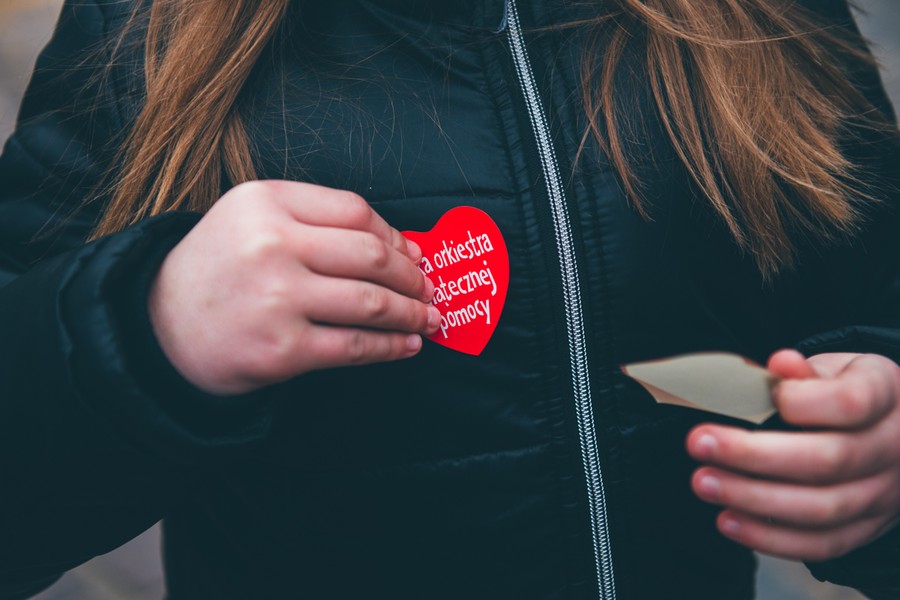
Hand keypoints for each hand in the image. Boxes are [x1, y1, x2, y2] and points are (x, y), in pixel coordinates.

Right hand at [149, 180, 439, 394]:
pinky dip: (390, 347)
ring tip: (429, 319)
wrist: (157, 328)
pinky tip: (407, 345)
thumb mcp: (249, 219)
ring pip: (371, 301)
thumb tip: (401, 247)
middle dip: (413, 276)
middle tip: (430, 289)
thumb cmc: (215, 270)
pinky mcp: (282, 349)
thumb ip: (315, 220)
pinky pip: (354, 345)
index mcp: (265, 202)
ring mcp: (277, 298)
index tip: (414, 254)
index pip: (355, 211)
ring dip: (411, 312)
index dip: (395, 235)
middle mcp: (271, 244)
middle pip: (371, 255)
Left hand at [686, 350, 899, 560]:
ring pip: (821, 508)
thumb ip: (805, 370)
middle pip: (827, 460)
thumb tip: (781, 363)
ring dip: (754, 499)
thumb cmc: (849, 392)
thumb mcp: (837, 368)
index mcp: (885, 396)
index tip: (767, 396)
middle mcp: (890, 449)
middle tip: (700, 443)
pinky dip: (770, 539)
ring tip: (704, 482)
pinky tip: (727, 520)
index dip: (803, 402)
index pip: (851, 403)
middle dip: (754, 455)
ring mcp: (882, 494)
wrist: (892, 431)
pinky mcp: (865, 529)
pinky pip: (821, 545)